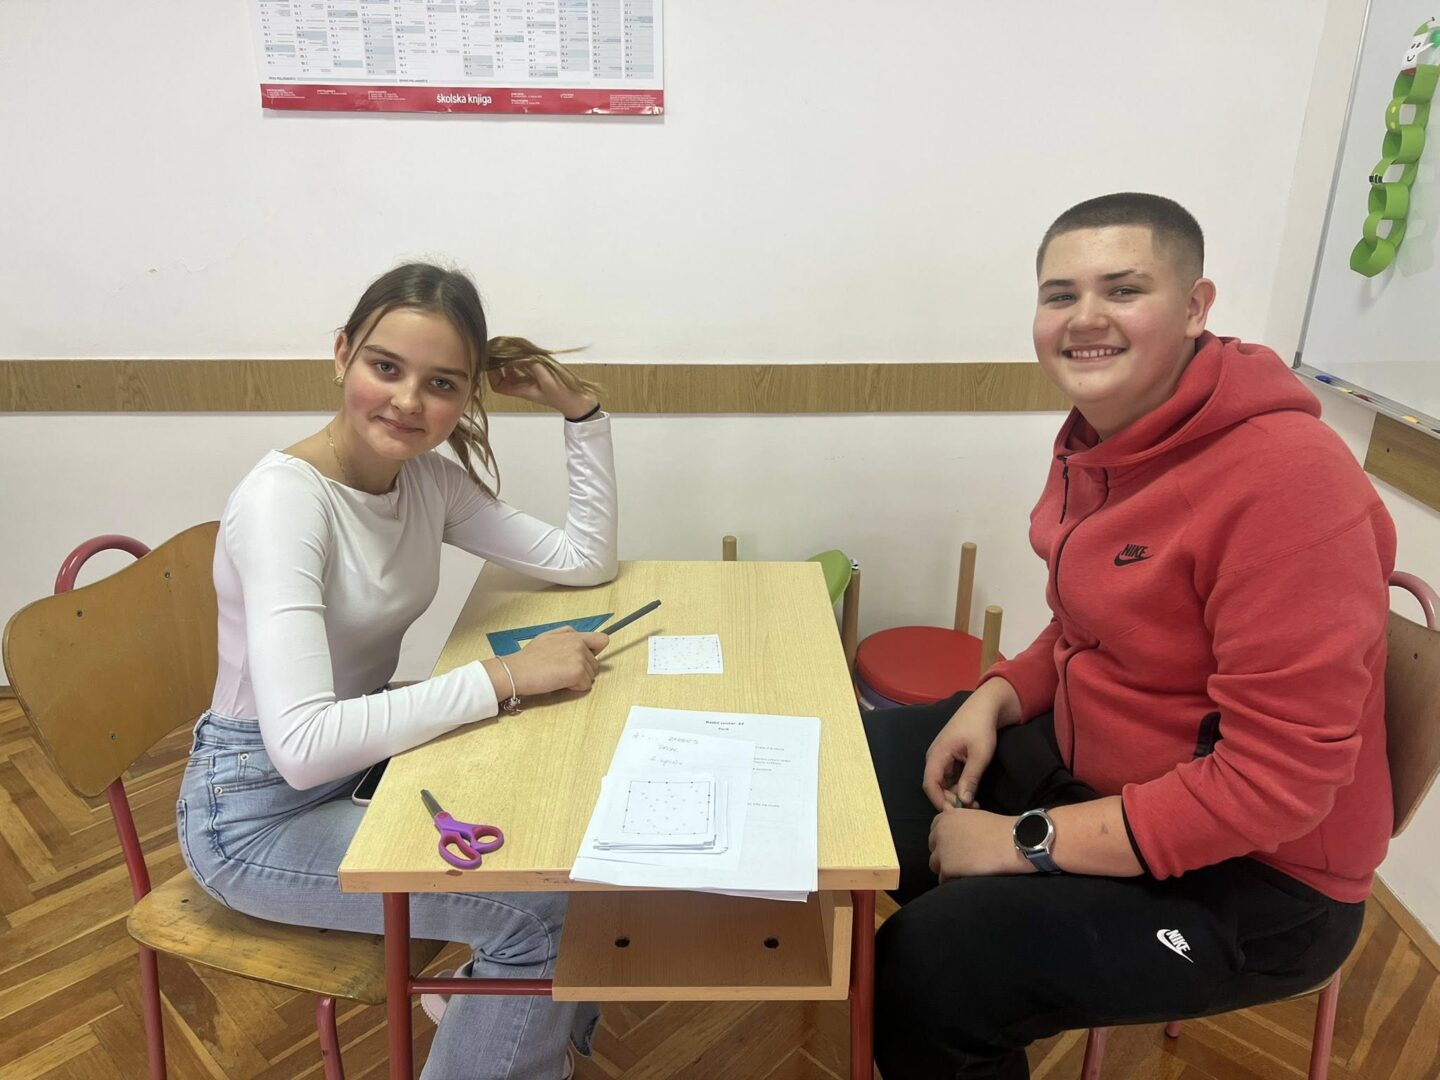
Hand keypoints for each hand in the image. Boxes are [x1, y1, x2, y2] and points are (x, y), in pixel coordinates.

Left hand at [488, 358, 596, 418]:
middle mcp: (522, 386)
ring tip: (509, 347)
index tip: (491, 361)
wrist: (576, 401)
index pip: (498, 386)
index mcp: (521, 390)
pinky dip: (520, 359)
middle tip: (497, 349)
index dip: (491, 375)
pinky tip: (523, 351)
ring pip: (511, 370)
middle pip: (502, 376)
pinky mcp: (538, 376)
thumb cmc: (561, 395)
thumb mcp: (547, 380)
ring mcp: (530, 381)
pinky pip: (523, 367)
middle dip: (498, 363)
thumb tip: (521, 354)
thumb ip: (533, 366)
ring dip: (508, 360)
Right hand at [488, 627, 608, 696]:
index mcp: (573, 635)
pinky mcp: (577, 672)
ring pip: (591, 675)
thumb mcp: (547, 637)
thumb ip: (565, 634)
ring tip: (559, 676)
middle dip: (583, 669)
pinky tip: (560, 683)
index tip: (586, 658)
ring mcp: (579, 657)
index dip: (595, 651)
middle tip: (563, 671)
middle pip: (595, 663)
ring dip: (578, 679)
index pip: (602, 640)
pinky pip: (585, 685)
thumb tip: (579, 637)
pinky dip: (575, 688)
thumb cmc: (529, 658)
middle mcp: (579, 643)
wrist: (517, 671)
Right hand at [922, 687, 1005, 811]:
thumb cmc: (981, 727)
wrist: (986, 707)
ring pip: (944, 783)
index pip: (930, 785)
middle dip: (951, 800)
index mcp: (937, 755)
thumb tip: (963, 802)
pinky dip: (959, 787)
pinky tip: (972, 794)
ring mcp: (942, 757)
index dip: (940, 802)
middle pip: (936, 786)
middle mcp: (935, 757)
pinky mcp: (950, 758)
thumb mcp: (980, 755)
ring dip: (956, 795)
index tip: (956, 814)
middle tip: (971, 810)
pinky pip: (950, 777)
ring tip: (974, 804)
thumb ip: (970, 778)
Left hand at [928, 808, 1031, 880]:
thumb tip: (954, 838)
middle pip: (933, 849)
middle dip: (945, 855)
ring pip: (936, 865)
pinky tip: (968, 877)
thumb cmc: (999, 830)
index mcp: (946, 817)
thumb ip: (959, 825)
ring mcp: (942, 850)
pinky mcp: (947, 868)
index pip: (935, 832)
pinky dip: (954, 880)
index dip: (946, 841)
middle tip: (963, 861)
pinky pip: (943, 879)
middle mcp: (939, 832)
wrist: (1011, 843)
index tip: (958, 847)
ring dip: (948, 869)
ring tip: (966, 870)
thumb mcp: (974, 817)